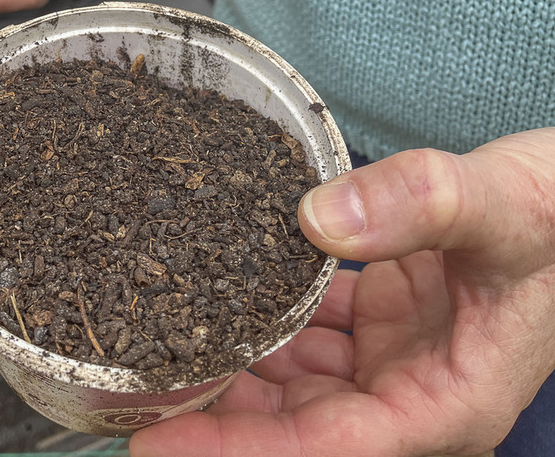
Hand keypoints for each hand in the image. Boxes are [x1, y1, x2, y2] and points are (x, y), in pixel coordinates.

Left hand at [130, 128, 554, 456]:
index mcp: (446, 405)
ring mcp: (395, 362)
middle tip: (129, 386)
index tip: (154, 440)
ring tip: (154, 342)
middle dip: (213, 413)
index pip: (323, 449)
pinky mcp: (384, 325)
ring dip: (230, 366)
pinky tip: (219, 291)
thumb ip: (424, 203)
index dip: (235, 450)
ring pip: (293, 384)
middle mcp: (413, 395)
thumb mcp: (506, 206)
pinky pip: (309, 336)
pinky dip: (264, 320)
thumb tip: (318, 215)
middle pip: (293, 426)